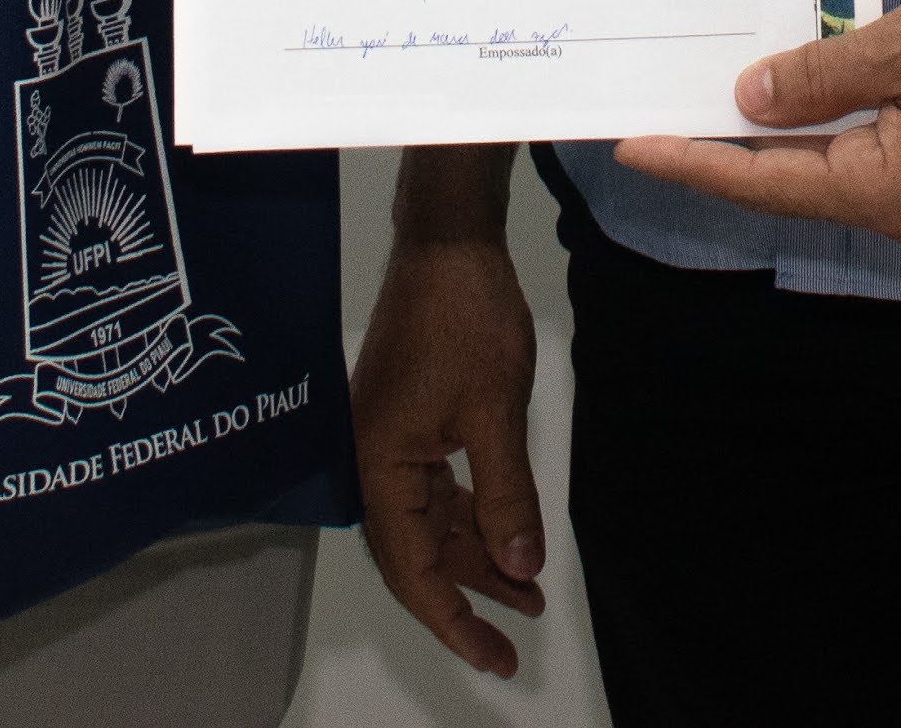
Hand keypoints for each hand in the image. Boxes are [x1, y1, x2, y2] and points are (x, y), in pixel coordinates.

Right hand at [353, 151, 547, 676]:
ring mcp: (388, 443)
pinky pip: (435, 492)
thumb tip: (519, 568)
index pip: (412, 569)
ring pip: (429, 525)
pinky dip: (471, 519)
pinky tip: (505, 538)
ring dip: (476, 559)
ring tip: (528, 594)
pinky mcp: (407, 423)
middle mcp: (372, 462)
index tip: (493, 656)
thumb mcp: (496, 414)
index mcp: (380, 466)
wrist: (449, 244)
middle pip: (416, 555)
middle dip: (466, 599)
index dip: (454, 620)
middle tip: (512, 643)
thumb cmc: (465, 318)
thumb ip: (506, 498)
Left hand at [608, 0, 900, 243]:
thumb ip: (821, 77)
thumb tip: (745, 101)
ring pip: (818, 167)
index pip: (767, 180)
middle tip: (641, 116)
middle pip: (786, 182)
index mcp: (891, 190)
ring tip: (689, 103)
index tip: (630, 145)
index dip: (694, 160)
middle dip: (715, 152)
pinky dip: (808, 124)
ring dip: (760, 137)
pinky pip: (854, 150)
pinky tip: (774, 93)